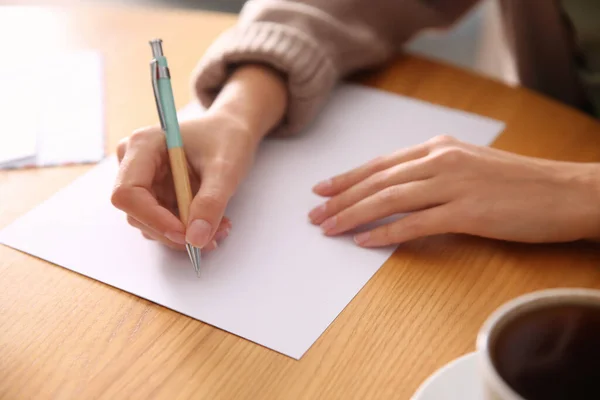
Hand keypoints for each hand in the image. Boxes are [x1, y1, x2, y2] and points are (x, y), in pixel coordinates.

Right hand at [111, 64, 286, 249]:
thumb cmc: (227, 138)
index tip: (186, 235)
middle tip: (213, 236)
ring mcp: (144, 181)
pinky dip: (188, 230)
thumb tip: (196, 238)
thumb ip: (210, 202)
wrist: (231, 132)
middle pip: (137, 213)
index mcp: (143, 145)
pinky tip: (213, 224)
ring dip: (185, 234)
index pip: (128, 192)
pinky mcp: (155, 195)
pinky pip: (164, 223)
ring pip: (151, 224)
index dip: (153, 219)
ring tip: (220, 226)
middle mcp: (135, 163)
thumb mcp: (226, 169)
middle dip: (174, 231)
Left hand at [309, 135, 599, 245]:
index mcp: (438, 148)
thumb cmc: (517, 183)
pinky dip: (385, 232)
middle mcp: (440, 161)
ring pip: (389, 199)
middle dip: (341, 198)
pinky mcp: (467, 212)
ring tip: (328, 228)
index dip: (347, 177)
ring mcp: (453, 185)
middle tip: (314, 214)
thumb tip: (397, 187)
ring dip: (353, 214)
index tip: (322, 189)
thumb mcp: (468, 165)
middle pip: (377, 181)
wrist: (563, 192)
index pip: (381, 164)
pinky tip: (363, 241)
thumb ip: (432, 172)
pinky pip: (415, 223)